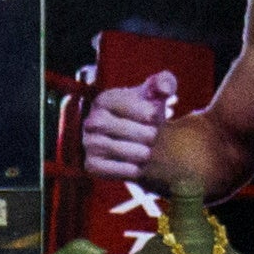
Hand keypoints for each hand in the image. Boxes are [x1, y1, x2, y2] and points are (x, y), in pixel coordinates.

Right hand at [77, 66, 179, 188]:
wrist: (134, 141)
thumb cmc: (145, 113)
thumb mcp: (154, 95)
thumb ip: (164, 82)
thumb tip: (165, 90)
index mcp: (104, 99)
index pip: (128, 104)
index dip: (149, 113)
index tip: (157, 118)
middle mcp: (91, 120)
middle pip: (121, 127)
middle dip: (145, 134)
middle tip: (157, 139)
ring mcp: (88, 143)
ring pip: (115, 149)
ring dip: (138, 153)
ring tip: (150, 152)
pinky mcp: (90, 164)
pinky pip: (108, 170)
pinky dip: (128, 170)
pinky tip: (140, 167)